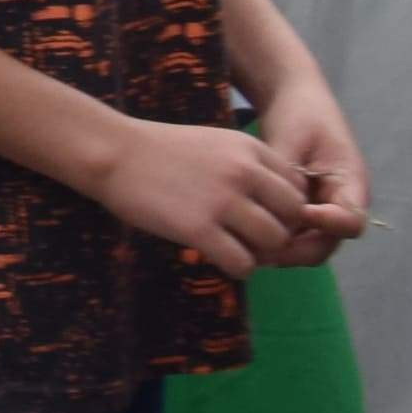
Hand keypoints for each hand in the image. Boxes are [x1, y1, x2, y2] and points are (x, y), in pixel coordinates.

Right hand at [90, 117, 314, 275]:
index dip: (288, 211)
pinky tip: (219, 259)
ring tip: (238, 251)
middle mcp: (243, 172)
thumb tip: (273, 203)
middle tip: (256, 241)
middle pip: (292, 217)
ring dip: (261, 254)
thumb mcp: (215, 144)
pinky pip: (242, 263)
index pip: (298, 189)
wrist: (114, 152)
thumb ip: (247, 167)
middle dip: (280, 234)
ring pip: (273, 242)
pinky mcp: (199, 228)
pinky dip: (238, 268)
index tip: (266, 219)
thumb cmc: (160, 150)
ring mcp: (222, 201)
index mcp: (249, 149)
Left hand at [262, 76, 373, 255]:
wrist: (292, 99)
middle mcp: (340, 205)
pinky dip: (272, 240)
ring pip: (305, 246)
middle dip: (295, 250)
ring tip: (246, 246)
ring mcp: (321, 211)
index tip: (301, 214)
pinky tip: (243, 237)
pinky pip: (291, 236)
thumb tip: (278, 210)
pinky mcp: (301, 213)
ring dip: (280, 250)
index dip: (328, 225)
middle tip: (259, 248)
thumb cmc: (298, 113)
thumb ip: (288, 176)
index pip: (351, 221)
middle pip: (325, 244)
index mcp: (351, 184)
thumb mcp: (292, 138)